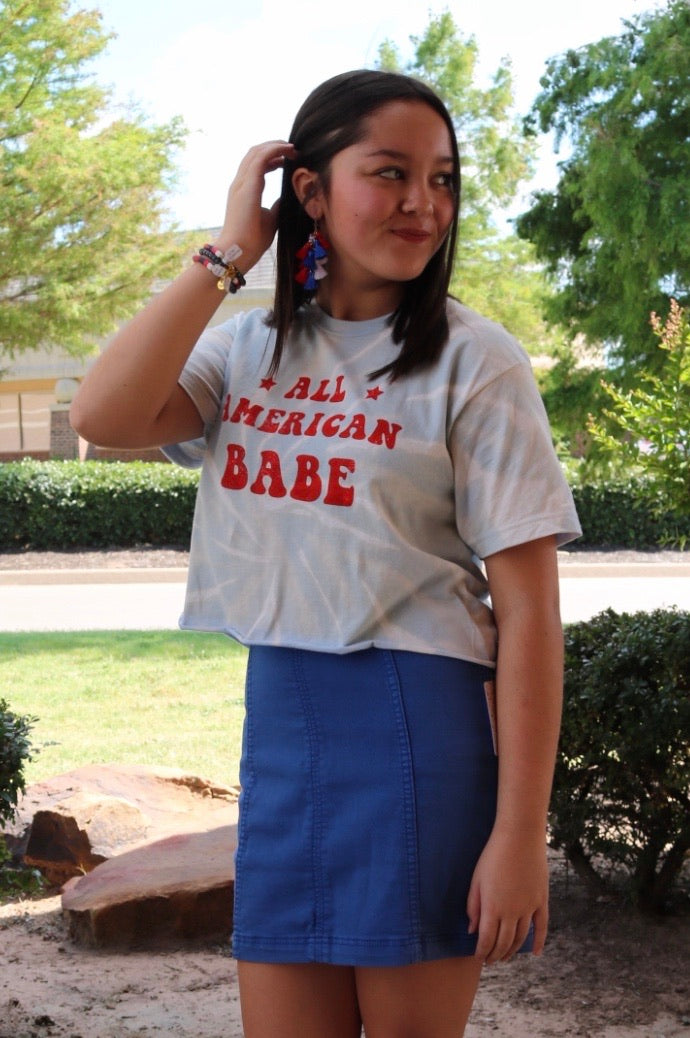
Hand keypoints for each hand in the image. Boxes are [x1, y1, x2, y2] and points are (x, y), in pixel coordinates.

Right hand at [215, 140, 296, 272]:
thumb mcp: (270, 219)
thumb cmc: (252, 240)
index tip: (288, 159)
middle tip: (293, 150)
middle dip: (274, 147)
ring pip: (256, 152)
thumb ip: (276, 206)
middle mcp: (240, 183)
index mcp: (244, 190)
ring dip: (275, 146)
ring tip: (292, 148)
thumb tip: (286, 198)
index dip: (272, 158)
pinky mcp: (247, 186)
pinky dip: (274, 151)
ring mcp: (242, 183)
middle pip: (255, 154)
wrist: (238, 251)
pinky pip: (260, 159)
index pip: (256, 164)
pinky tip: (288, 151)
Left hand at [467, 827, 548, 964]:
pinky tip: (535, 953)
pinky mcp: (541, 900)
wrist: (519, 837)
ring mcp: (529, 907)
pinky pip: (542, 926)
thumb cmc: (493, 855)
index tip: (479, 957)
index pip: (487, 939)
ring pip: (521, 938)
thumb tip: (472, 930)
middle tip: (490, 960)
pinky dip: (539, 941)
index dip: (482, 951)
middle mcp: (512, 912)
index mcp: (493, 907)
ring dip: (513, 951)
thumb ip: (473, 906)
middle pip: (504, 942)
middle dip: (496, 954)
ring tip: (505, 957)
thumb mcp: (476, 879)